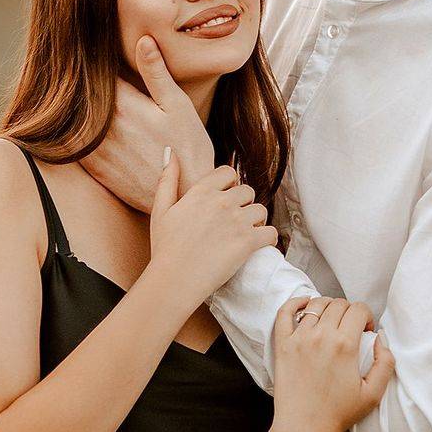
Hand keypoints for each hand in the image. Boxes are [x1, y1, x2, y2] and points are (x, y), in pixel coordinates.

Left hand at [81, 36, 213, 208]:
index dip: (96, 61)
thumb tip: (143, 39)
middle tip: (85, 70)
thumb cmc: (187, 148)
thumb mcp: (178, 105)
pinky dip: (76, 133)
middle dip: (85, 84)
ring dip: (78, 109)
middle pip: (84, 96)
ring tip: (81, 97)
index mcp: (122, 104)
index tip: (93, 50)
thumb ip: (156, 73)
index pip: (98, 74)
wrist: (183, 196)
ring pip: (76, 120)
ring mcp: (95, 149)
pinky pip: (74, 144)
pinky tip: (85, 128)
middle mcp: (102, 126)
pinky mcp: (94, 168)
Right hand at [149, 150, 277, 306]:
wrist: (173, 280)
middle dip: (243, 204)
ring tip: (245, 233)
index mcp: (201, 192)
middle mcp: (221, 202)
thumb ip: (167, 179)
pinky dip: (267, 239)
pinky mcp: (248, 242)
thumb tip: (169, 151)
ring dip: (256, 221)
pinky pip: (271, 232)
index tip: (225, 198)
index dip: (230, 184)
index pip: (228, 172)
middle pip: (247, 191)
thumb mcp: (161, 210)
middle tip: (235, 221)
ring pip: (261, 210)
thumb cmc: (165, 248)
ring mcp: (236, 221)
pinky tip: (257, 245)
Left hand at [270, 297, 394, 431]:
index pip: (359, 309)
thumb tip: (381, 340)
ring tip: (331, 320)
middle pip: (339, 304)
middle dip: (350, 311)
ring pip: (316, 304)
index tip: (366, 330)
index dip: (367, 316)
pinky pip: (285, 312)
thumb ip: (385, 363)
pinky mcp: (282, 344)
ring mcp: (299, 338)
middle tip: (350, 328)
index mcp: (345, 344)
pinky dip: (296, 303)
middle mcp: (322, 336)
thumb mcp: (373, 393)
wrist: (304, 428)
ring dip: (328, 307)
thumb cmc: (339, 413)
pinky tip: (305, 304)